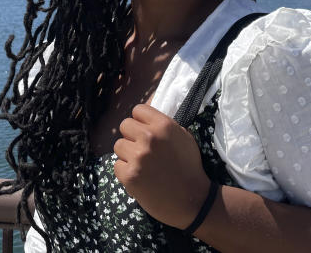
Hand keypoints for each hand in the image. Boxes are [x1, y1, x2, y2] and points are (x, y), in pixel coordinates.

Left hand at [113, 104, 211, 228]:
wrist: (193, 200)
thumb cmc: (190, 168)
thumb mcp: (185, 138)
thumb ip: (165, 126)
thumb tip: (147, 119)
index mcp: (164, 125)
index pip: (138, 110)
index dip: (140, 121)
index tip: (144, 130)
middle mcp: (149, 137)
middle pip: (124, 125)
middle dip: (132, 136)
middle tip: (142, 149)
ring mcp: (138, 157)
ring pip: (118, 145)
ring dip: (127, 154)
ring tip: (142, 164)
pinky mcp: (129, 175)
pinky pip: (117, 165)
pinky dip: (126, 172)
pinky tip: (140, 177)